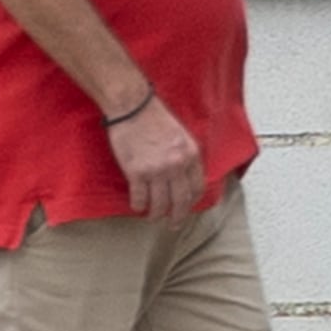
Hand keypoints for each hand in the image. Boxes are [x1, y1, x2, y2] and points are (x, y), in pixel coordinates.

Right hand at [107, 94, 206, 218]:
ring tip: (153, 218)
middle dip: (178, 216)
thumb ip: (185, 156)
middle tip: (173, 224)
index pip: (197, 187)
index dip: (192, 201)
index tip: (186, 206)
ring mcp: (157, 170)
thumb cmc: (155, 117)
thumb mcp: (181, 135)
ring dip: (157, 215)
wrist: (133, 106)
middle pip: (181, 200)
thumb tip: (184, 175)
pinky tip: (137, 207)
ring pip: (160, 204)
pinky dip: (138, 205)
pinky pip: (140, 198)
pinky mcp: (136, 172)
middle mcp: (177, 165)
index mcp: (191, 155)